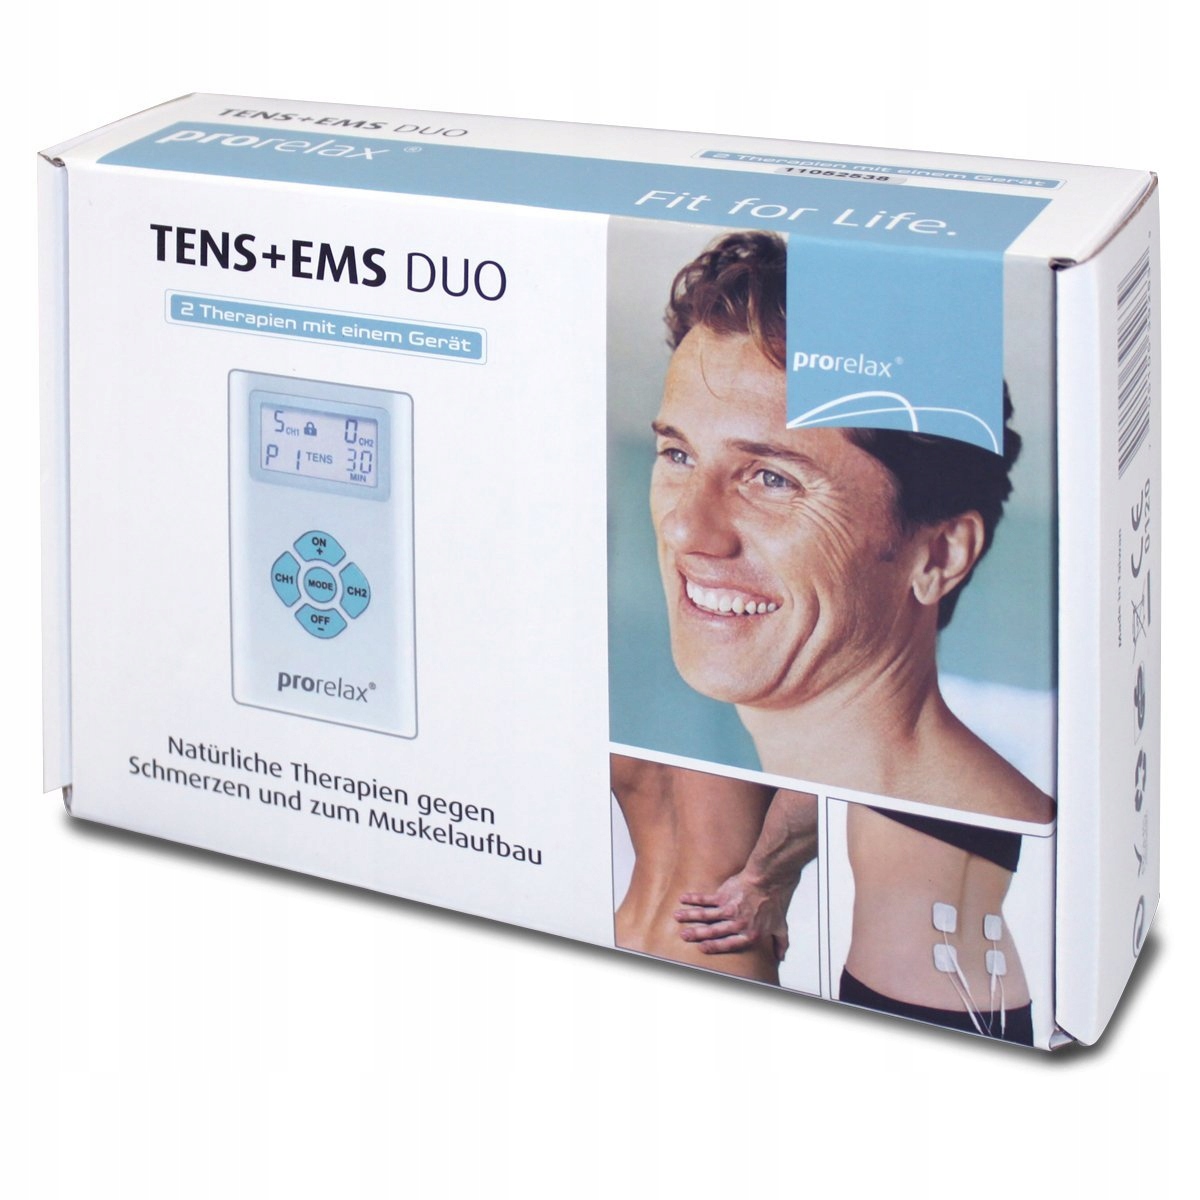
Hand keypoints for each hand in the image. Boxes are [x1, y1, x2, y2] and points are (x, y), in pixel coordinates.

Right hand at [674, 873, 789, 961]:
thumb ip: (780, 943)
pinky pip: (705, 899)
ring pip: (705, 915)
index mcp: (748, 933)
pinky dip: (693, 899)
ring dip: (689, 917)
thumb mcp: (781, 926)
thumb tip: (781, 957)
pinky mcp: (723, 895)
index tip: (702, 947)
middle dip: (696, 934)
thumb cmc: (775, 903)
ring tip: (677, 918)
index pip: (728, 944)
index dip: (714, 946)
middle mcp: (736, 923)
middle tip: (684, 936)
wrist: (769, 881)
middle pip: (712, 931)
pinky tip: (684, 899)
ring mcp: (728, 909)